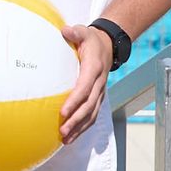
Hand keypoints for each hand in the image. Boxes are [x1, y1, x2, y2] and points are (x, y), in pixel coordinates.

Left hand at [58, 21, 114, 142]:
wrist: (108, 46)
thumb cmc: (91, 40)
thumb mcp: (84, 32)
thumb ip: (75, 32)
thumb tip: (65, 31)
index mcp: (94, 68)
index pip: (84, 87)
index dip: (74, 100)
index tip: (63, 112)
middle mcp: (99, 83)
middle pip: (88, 105)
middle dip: (76, 120)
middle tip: (62, 131)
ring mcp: (100, 92)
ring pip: (91, 114)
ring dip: (79, 128)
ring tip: (65, 139)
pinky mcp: (98, 97)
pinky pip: (92, 115)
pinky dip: (83, 127)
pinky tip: (71, 137)